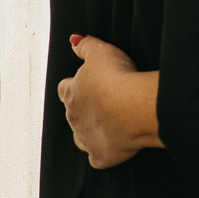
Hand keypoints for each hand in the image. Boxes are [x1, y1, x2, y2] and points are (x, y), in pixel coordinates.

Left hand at [57, 34, 161, 167]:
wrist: (134, 108)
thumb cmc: (118, 79)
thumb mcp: (100, 51)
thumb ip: (85, 45)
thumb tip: (74, 40)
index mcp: (71, 93)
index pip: (64, 89)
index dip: (75, 86)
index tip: (87, 83)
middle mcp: (74, 118)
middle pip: (73, 113)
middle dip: (85, 108)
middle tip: (105, 101)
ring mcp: (86, 139)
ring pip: (81, 137)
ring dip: (91, 131)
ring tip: (109, 123)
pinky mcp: (101, 156)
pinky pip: (98, 157)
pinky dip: (104, 152)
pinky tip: (115, 144)